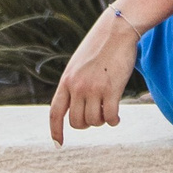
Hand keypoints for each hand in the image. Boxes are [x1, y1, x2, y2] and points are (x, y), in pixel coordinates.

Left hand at [48, 11, 140, 144]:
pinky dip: (114, 120)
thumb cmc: (100, 45)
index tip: (58, 143)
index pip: (55, 112)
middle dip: (87, 123)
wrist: (117, 29)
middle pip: (77, 122)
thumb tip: (74, 106)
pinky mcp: (111, 89)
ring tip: (108, 110)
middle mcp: (77, 87)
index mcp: (66, 80)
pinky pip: (110, 116)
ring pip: (94, 121)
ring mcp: (93, 88)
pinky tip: (117, 117)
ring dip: (102, 120)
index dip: (55, 130)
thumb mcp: (79, 63)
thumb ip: (74, 83)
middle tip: (98, 115)